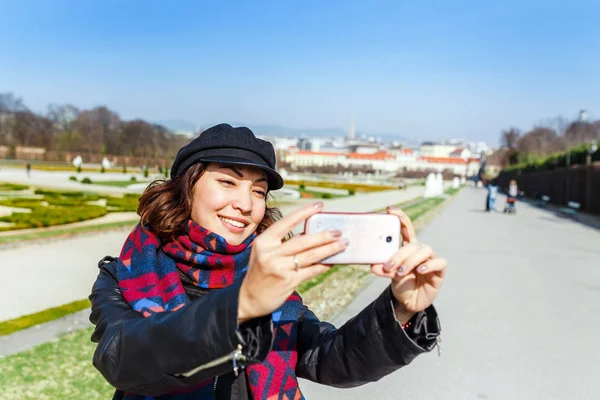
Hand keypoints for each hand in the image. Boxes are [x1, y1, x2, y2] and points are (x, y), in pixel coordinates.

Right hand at [238, 201, 348, 322]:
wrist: (249, 299)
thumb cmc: (261, 272)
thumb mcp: (265, 253)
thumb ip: (283, 243)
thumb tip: (311, 234)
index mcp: (264, 241)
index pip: (286, 222)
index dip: (304, 212)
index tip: (320, 206)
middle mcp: (270, 253)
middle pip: (302, 241)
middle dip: (323, 235)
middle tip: (339, 231)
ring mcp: (279, 268)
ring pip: (310, 256)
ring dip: (329, 249)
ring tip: (343, 244)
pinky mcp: (288, 281)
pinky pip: (311, 270)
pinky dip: (324, 265)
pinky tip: (333, 261)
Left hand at [370, 207, 446, 322]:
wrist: (409, 303)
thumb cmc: (401, 285)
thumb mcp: (390, 275)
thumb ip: (384, 269)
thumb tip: (373, 266)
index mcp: (408, 248)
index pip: (406, 228)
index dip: (400, 217)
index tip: (389, 210)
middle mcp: (420, 252)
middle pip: (413, 243)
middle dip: (399, 254)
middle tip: (388, 267)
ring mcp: (431, 261)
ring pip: (425, 250)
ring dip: (411, 260)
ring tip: (400, 273)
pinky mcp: (439, 272)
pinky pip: (439, 262)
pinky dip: (429, 264)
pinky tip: (420, 270)